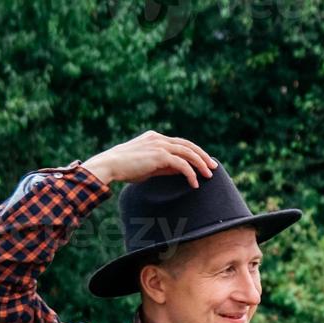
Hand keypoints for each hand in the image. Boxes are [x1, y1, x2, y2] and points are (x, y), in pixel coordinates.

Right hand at [81, 131, 217, 188]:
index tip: (204, 162)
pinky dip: (190, 174)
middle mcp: (159, 138)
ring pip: (188, 153)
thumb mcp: (148, 166)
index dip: (194, 152)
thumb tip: (181, 171)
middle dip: (203, 156)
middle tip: (213, 167)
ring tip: (208, 175)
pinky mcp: (160, 155)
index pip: (180, 143)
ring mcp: (159, 145)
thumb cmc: (125, 168)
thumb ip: (164, 165)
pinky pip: (182, 164)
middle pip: (188, 145)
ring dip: (201, 164)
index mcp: (155, 138)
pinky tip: (194, 183)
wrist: (109, 165)